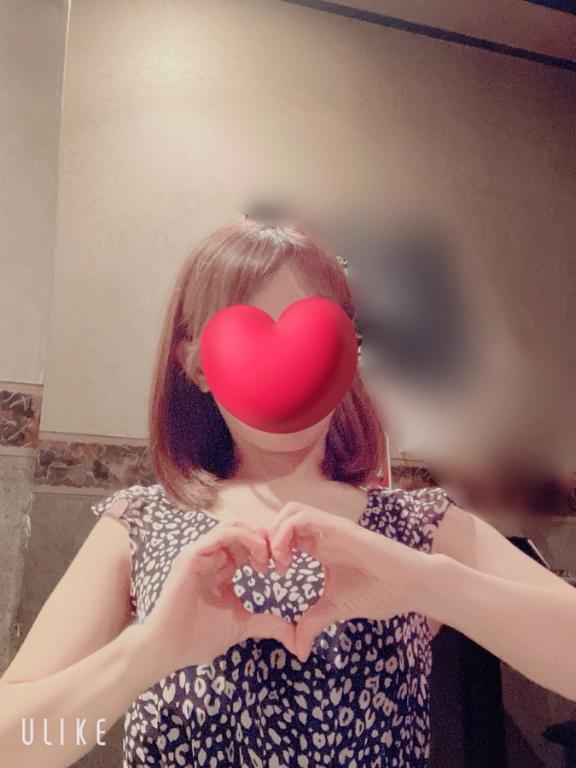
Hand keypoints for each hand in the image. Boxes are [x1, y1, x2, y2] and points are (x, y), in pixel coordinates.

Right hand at [140, 520, 297, 676]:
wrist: (168, 650)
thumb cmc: (198, 637)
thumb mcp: (242, 625)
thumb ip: (268, 623)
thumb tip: (296, 637)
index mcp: (222, 567)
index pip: (249, 543)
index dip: (269, 549)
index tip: (284, 566)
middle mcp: (211, 555)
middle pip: (244, 528)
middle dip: (265, 540)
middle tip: (279, 561)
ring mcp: (199, 553)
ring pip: (233, 525)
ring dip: (256, 537)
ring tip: (266, 560)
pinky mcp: (191, 556)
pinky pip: (221, 534)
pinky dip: (243, 538)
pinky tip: (256, 558)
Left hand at [268, 501, 431, 660]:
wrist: (409, 587)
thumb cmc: (378, 592)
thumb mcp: (335, 609)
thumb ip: (313, 623)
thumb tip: (298, 651)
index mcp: (319, 546)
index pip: (283, 534)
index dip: (267, 549)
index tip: (263, 573)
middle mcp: (322, 533)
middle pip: (282, 517)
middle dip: (266, 538)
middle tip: (264, 567)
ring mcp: (331, 527)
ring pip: (290, 511)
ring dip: (275, 533)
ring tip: (277, 563)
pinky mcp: (340, 528)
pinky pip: (304, 517)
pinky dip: (286, 533)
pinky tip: (288, 560)